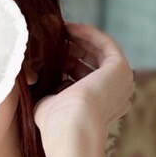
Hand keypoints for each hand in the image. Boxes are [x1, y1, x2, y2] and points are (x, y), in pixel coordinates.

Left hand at [33, 21, 135, 139]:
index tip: (48, 52)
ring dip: (79, 39)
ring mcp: (121, 81)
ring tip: (58, 30)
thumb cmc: (56, 123)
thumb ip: (49, 89)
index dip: (67, 62)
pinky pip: (105, 43)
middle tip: (52, 37)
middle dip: (72, 49)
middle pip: (93, 63)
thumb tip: (34, 75)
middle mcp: (115, 94)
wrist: (71, 128)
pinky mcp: (121, 68)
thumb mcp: (50, 102)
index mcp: (102, 107)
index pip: (84, 77)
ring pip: (99, 52)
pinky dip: (87, 34)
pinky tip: (68, 28)